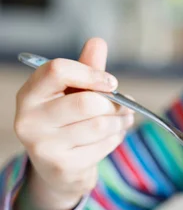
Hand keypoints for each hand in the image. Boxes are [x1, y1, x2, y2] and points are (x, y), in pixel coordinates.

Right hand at [13, 38, 133, 209]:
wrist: (59, 168)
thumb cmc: (67, 121)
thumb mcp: (72, 92)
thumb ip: (85, 69)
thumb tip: (98, 41)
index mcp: (30, 94)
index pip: (57, 70)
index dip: (91, 73)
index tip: (111, 82)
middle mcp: (29, 119)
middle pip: (86, 102)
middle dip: (114, 104)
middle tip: (126, 106)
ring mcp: (43, 145)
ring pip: (99, 125)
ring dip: (121, 121)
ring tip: (124, 119)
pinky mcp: (62, 166)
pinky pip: (103, 145)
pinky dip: (116, 138)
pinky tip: (113, 136)